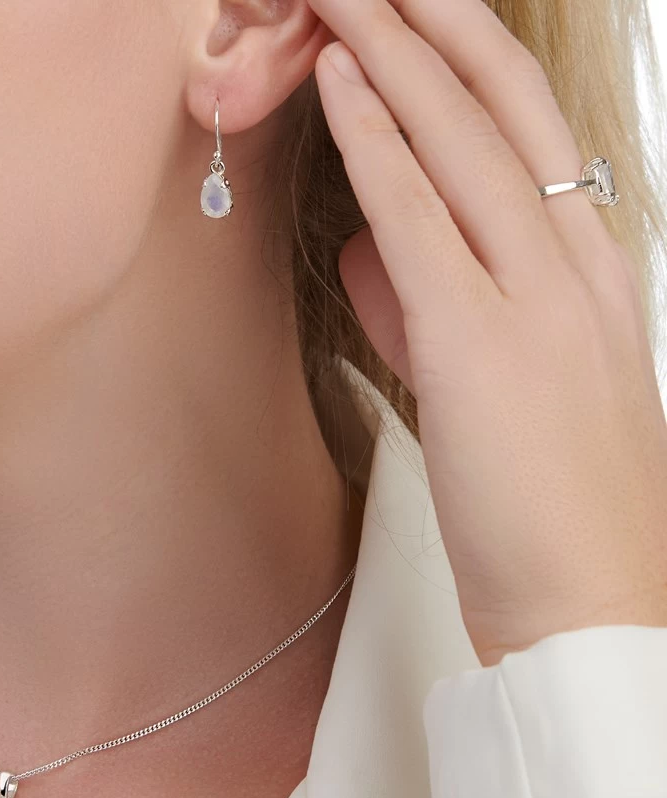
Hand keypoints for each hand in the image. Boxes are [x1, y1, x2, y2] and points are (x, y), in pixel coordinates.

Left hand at [307, 0, 666, 665]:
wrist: (589, 605)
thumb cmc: (547, 506)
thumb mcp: (485, 388)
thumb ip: (423, 310)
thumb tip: (365, 249)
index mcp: (586, 272)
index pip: (525, 136)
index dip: (467, 64)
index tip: (414, 14)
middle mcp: (575, 264)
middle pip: (499, 112)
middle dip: (432, 25)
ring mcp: (535, 299)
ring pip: (461, 144)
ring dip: (395, 55)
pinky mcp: (480, 347)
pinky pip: (419, 221)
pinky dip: (377, 144)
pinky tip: (342, 83)